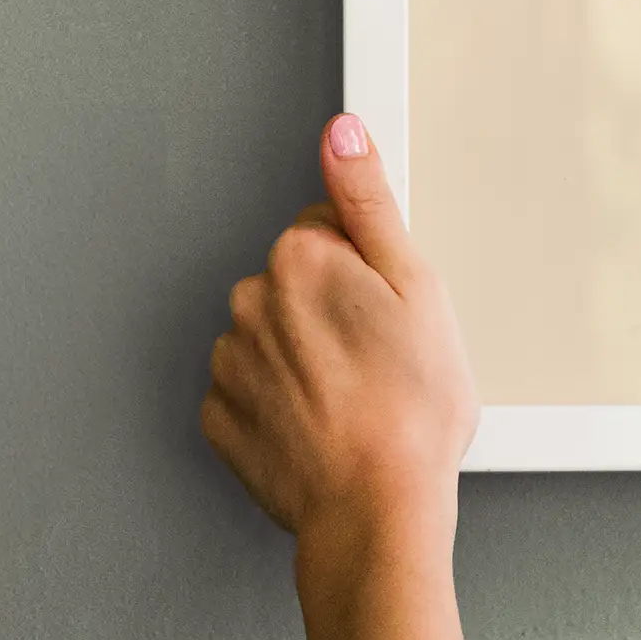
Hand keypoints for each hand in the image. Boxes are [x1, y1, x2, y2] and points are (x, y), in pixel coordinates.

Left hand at [202, 117, 477, 548]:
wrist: (376, 509)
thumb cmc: (412, 407)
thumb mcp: (417, 284)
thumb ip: (369, 199)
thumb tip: (342, 130)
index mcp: (302, 258)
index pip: (332, 226)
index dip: (374, 265)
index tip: (395, 307)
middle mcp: (251, 303)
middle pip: (300, 279)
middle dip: (338, 307)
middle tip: (387, 354)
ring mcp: (232, 364)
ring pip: (277, 335)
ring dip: (312, 354)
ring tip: (361, 395)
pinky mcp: (223, 419)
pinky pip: (255, 390)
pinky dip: (286, 401)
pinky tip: (328, 421)